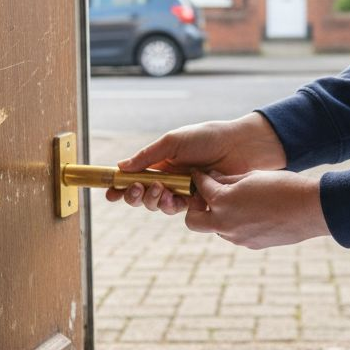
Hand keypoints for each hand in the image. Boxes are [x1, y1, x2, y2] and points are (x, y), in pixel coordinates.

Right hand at [107, 112, 285, 214]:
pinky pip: (179, 211)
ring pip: (159, 206)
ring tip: (161, 189)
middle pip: (143, 195)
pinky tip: (176, 197)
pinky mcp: (199, 202)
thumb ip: (147, 156)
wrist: (239, 146)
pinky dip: (172, 206)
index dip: (120, 187)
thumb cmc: (207, 138)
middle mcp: (170, 178)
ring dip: (153, 201)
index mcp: (161, 163)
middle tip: (137, 188)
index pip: (134, 177)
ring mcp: (184, 191)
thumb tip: (120, 167)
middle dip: (135, 195)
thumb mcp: (173, 142)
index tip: (110, 193)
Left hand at [185, 170, 328, 248]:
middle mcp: (224, 223)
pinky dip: (236, 224)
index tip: (200, 175)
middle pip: (192, 221)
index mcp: (223, 201)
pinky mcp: (250, 244)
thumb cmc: (283, 186)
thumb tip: (212, 180)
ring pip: (215, 229)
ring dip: (218, 216)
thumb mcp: (252, 176)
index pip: (201, 188)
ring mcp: (237, 237)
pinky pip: (234, 234)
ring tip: (235, 203)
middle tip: (207, 197)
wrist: (310, 210)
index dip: (199, 178)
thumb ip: (228, 180)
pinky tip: (252, 213)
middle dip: (195, 208)